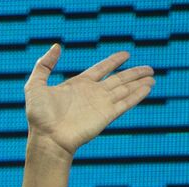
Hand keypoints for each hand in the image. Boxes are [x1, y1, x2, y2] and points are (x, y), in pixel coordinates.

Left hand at [24, 43, 153, 157]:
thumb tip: (56, 46)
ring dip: (139, 82)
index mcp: (78, 85)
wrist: (47, 138)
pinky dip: (138, 94)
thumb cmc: (39, 116)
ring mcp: (101, 104)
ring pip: (125, 89)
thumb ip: (44, 66)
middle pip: (118, 79)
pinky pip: (126, 102)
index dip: (113, 61)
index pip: (101, 69)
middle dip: (134, 73)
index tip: (126, 54)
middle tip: (149, 68)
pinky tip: (148, 87)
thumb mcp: (35, 86)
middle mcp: (92, 94)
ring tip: (152, 76)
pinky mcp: (107, 115)